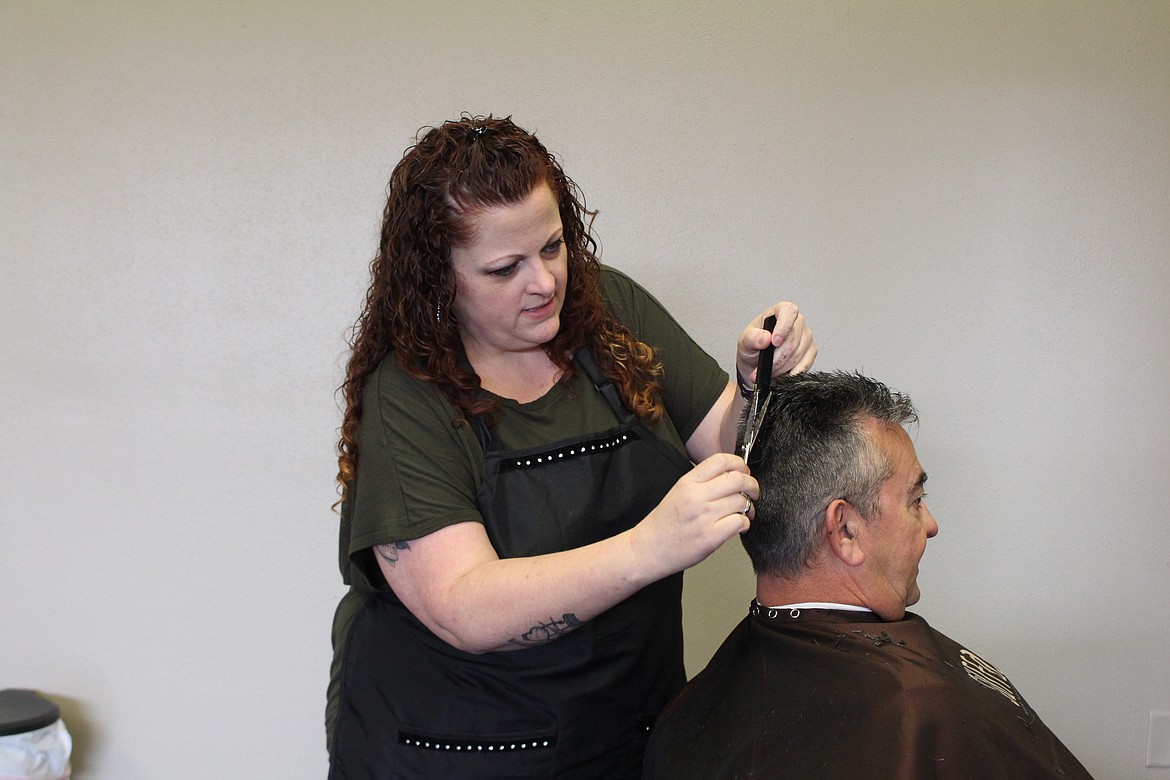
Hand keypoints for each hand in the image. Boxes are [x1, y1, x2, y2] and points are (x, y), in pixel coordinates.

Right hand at [630, 453, 758, 577]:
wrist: (650, 548)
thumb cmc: (664, 523)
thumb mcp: (679, 492)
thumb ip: (702, 482)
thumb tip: (731, 475)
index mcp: (688, 482)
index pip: (721, 461)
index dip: (739, 464)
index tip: (744, 471)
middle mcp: (696, 496)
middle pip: (737, 479)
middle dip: (752, 485)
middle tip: (752, 491)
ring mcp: (704, 517)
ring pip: (741, 501)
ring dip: (749, 506)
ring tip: (744, 512)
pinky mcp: (710, 537)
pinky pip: (739, 522)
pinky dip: (744, 523)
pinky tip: (738, 525)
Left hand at [736, 302, 816, 383]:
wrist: (756, 364)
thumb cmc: (752, 346)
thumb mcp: (745, 341)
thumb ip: (752, 338)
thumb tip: (765, 338)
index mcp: (780, 311)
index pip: (789, 311)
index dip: (783, 327)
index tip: (775, 342)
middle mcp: (796, 322)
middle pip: (793, 339)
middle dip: (777, 357)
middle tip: (763, 366)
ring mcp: (806, 337)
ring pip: (798, 354)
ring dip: (782, 367)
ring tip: (769, 371)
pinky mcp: (811, 352)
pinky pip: (805, 364)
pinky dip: (791, 373)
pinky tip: (781, 374)